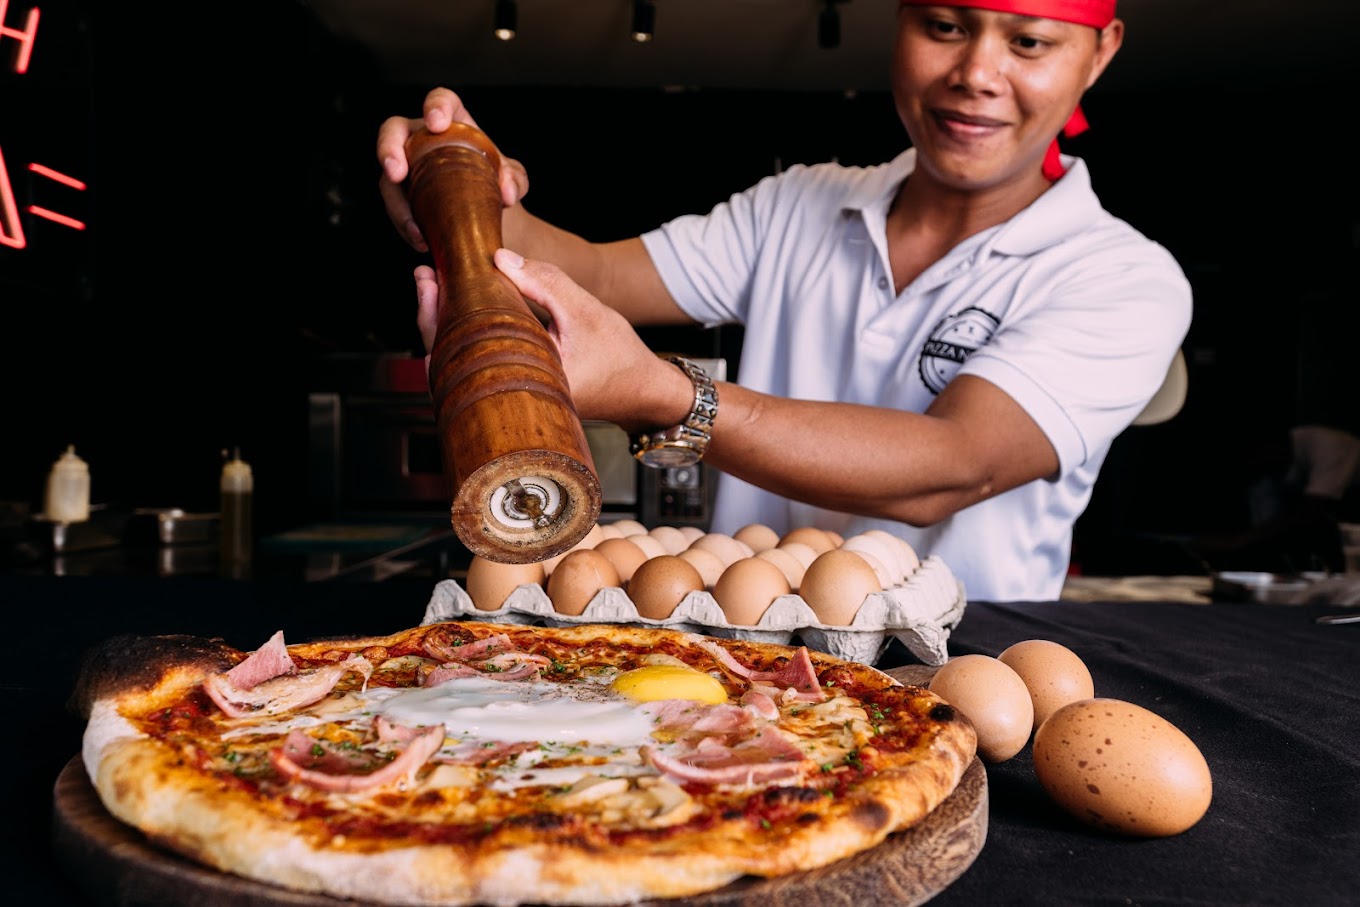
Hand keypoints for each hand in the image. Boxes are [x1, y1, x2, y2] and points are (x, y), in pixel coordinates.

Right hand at [376, 87, 530, 251]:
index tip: (436, 124)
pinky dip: (405, 225)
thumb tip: (507, 191)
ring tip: (416, 229)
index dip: (434, 106)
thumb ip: (515, 179)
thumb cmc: (497, 183)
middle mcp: (422, 139)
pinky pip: (395, 209)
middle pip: (393, 131)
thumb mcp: (513, 179)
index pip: (439, 100)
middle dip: (389, 148)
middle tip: (397, 173)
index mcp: (452, 122)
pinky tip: (421, 240)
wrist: (488, 214)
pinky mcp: (401, 196)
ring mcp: (407, 167)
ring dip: (397, 203)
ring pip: (388, 179)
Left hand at [412, 252, 690, 431]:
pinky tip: (456, 313)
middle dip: (432, 315)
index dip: (439, 312)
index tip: (431, 278)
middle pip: (452, 361)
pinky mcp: (517, 393)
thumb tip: (498, 257)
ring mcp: (514, 399)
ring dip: (444, 326)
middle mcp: (515, 398)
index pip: (466, 348)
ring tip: (434, 289)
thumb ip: (544, 281)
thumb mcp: (585, 309)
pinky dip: (463, 339)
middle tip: (425, 278)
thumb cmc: (620, 355)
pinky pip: (478, 367)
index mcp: (530, 382)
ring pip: (462, 366)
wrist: (643, 390)